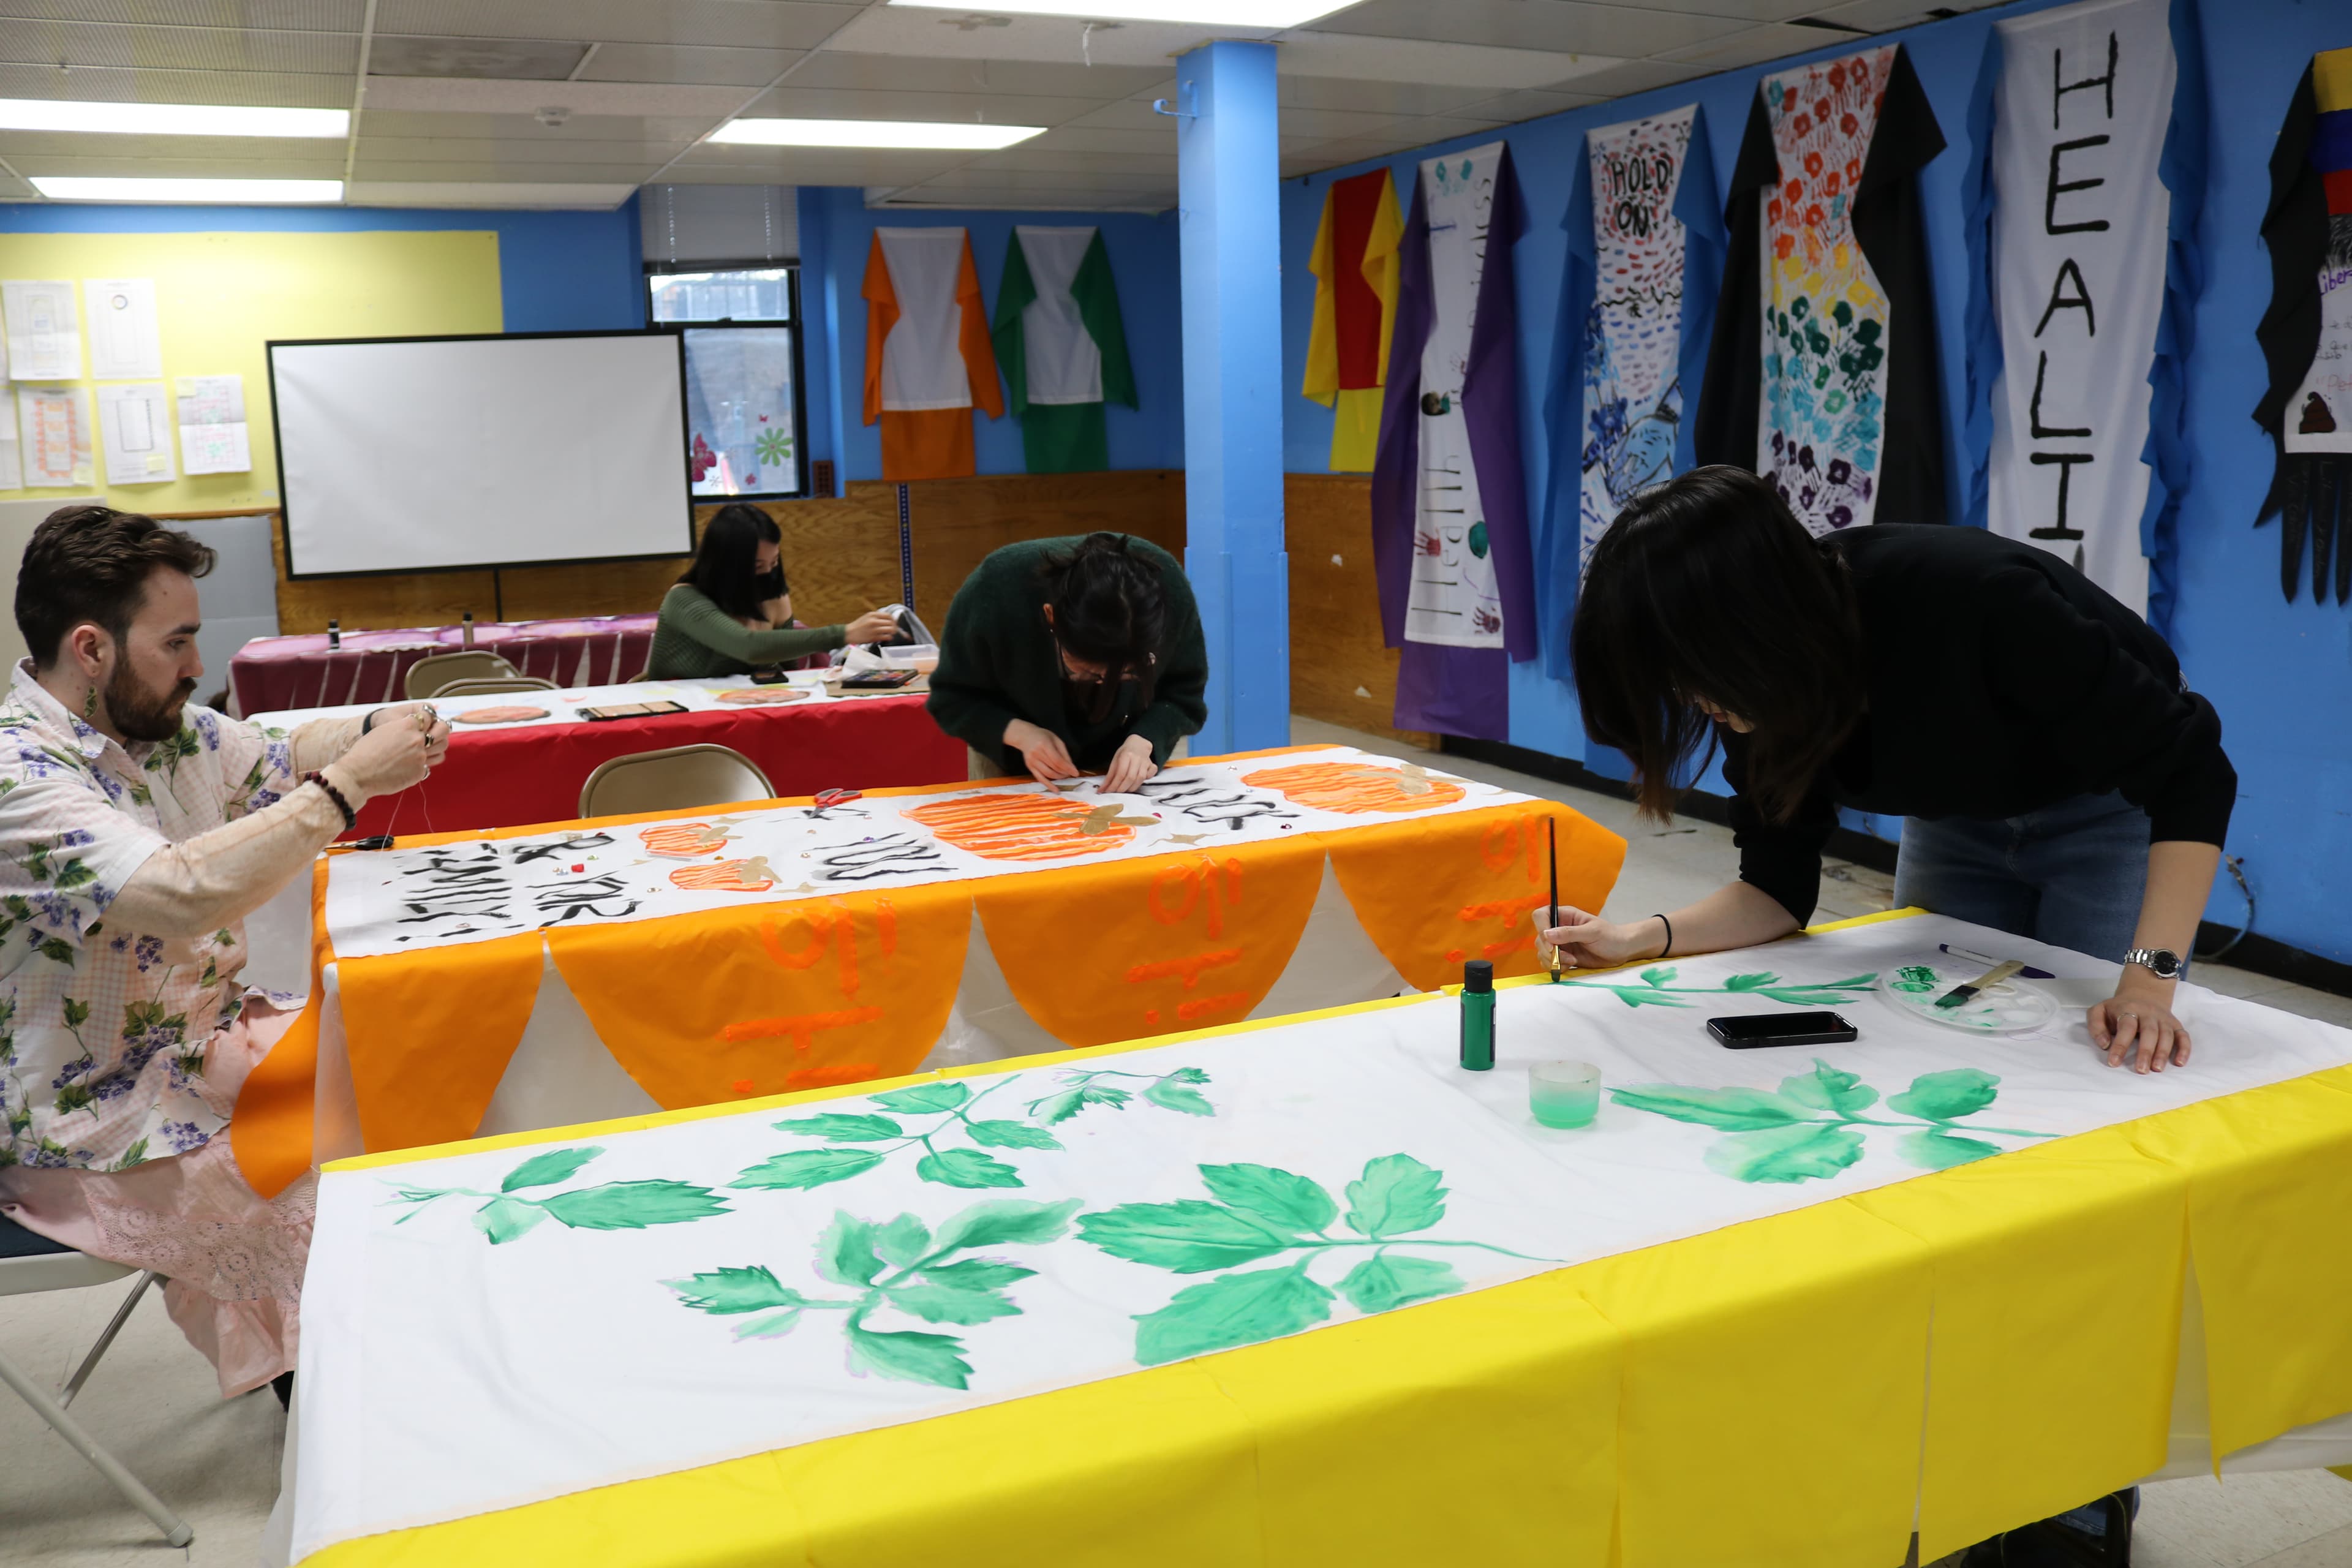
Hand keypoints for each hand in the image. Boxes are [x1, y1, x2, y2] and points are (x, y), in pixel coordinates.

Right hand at [339, 710, 449, 798]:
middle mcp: (417, 739)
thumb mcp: (384, 730)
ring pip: (441, 749)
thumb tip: (415, 727)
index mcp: (407, 724)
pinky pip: (428, 766)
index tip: (425, 723)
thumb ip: (403, 727)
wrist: (358, 773)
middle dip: (440, 730)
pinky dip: (420, 765)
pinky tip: (410, 766)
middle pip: (442, 730)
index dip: (427, 720)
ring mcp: (421, 756)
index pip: (428, 716)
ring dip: (436, 748)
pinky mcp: (420, 771)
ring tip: (427, 750)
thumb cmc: (365, 751)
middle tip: (435, 735)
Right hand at [845, 608, 900, 645]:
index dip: (893, 619)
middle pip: (890, 622)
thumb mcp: (867, 617)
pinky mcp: (874, 637)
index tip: (894, 622)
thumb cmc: (858, 626)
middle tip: (895, 629)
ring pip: (890, 630)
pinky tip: (888, 637)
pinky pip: (886, 637)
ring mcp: (874, 629)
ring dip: (893, 632)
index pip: (888, 615)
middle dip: (894, 626)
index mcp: (872, 615)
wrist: (849, 633)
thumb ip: (877, 617)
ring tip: (892, 633)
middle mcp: (874, 621)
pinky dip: (889, 637)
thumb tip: (888, 620)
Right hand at [1002, 719, 1077, 782]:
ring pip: (1048, 774)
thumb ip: (1064, 753)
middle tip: (1071, 773)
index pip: (1058, 760)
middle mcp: (1037, 753)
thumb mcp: (1056, 739)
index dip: (1068, 768)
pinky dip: (1049, 785)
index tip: (1076, 773)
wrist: (1024, 736)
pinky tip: (1056, 790)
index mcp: (1044, 744)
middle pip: (1054, 767)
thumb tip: (1071, 767)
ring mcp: (1032, 761)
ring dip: (1059, 777)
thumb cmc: (1042, 736)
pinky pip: (1040, 778)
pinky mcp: (1030, 767)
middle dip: (1064, 772)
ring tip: (1064, 776)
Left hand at [1101, 734, 1158, 793]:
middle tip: (1116, 793)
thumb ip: (1110, 776)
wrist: (1138, 744)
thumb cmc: (1125, 753)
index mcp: (1126, 755)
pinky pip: (1151, 775)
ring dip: (1132, 788)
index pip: (1120, 773)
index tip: (1108, 791)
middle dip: (1122, 788)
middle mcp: (1137, 758)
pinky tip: (1138, 782)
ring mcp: (1146, 762)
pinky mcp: (1152, 765)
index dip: (1114, 785)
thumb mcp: (1115, 760)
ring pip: (1140, 778)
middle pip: (1130, 777)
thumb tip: (1103, 789)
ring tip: (1125, 790)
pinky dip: (1146, 780)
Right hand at [1531, 906, 1666, 970]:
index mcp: (1564, 916)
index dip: (1541, 928)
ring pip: (1542, 952)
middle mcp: (1559, 929)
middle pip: (1539, 938)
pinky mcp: (1563, 957)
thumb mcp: (1592, 932)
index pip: (1541, 916)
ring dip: (1553, 961)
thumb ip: (1569, 933)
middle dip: (1549, 951)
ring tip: (1572, 961)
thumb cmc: (1610, 936)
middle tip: (1566, 958)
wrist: (1622, 951)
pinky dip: (1556, 967)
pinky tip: (1571, 966)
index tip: (1550, 944)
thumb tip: (1547, 934)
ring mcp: (1560, 944)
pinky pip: (1550, 963)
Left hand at [2089, 971, 2190, 1072]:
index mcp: (2128, 1009)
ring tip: (2157, 1069)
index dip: (2120, 1045)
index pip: (2126, 1027)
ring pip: (2167, 1035)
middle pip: (2150, 1032)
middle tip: (2141, 1070)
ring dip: (2163, 1053)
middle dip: (2146, 1052)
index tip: (2114, 1062)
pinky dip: (2184, 1049)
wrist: (2142, 993)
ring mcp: (2164, 1019)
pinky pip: (2183, 1036)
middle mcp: (2149, 1013)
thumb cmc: (2118, 1008)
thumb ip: (2096, 1026)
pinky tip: (2179, 1063)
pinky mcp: (2175, 1024)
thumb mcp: (2099, 1011)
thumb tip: (2104, 1044)